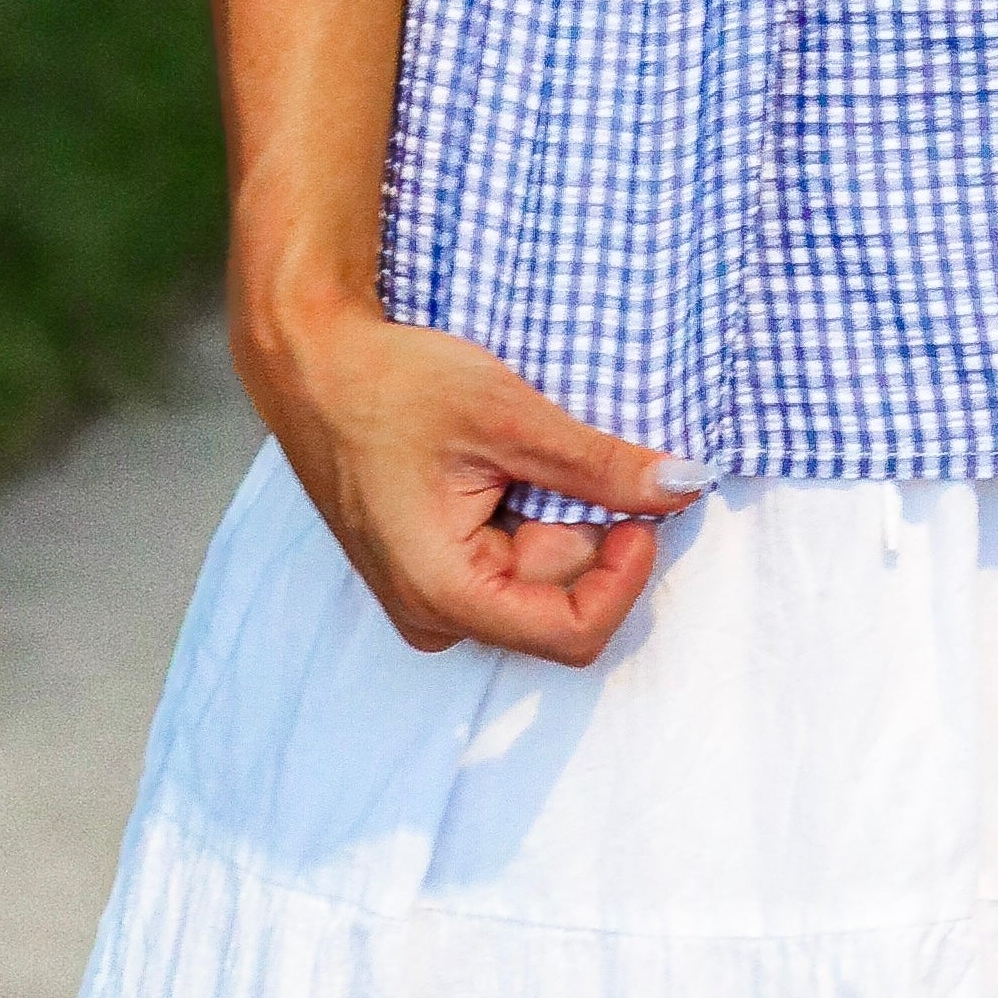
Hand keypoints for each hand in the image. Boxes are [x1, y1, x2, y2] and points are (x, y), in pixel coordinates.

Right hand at [239, 290, 696, 661]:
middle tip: (571, 451)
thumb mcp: (509, 416)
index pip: (573, 633)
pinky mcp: (431, 572)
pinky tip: (502, 465)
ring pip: (538, 577)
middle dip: (585, 529)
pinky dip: (528, 513)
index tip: (645, 508)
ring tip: (520, 450)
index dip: (626, 574)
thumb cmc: (393, 386)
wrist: (314, 364)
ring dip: (555, 516)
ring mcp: (429, 598)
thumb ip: (599, 465)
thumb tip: (684, 486)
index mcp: (444, 593)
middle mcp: (434, 616)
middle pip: (558, 598)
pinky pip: (508, 561)